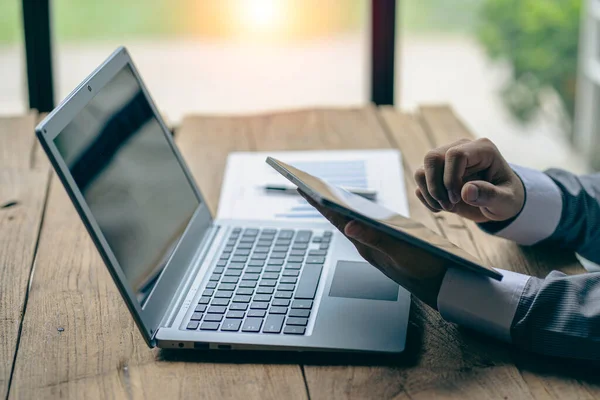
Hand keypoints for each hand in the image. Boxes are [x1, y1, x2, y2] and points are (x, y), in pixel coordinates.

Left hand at [299, 191, 446, 308]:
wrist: (442, 288)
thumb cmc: (426, 270)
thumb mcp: (403, 253)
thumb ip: (377, 240)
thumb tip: (348, 227)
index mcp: (367, 245)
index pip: (337, 218)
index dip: (319, 202)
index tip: (301, 187)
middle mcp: (366, 246)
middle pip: (338, 219)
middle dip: (320, 202)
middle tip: (302, 185)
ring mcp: (373, 248)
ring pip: (348, 224)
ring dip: (334, 208)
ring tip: (319, 194)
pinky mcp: (383, 248)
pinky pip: (361, 228)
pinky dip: (351, 215)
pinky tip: (350, 211)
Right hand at [414, 138, 524, 222]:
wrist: (500, 203)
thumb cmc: (507, 199)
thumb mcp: (506, 201)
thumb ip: (490, 195)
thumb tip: (466, 191)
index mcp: (482, 149)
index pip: (455, 154)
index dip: (451, 178)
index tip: (457, 199)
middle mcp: (461, 149)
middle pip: (432, 158)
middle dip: (435, 186)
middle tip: (449, 206)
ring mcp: (446, 160)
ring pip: (421, 170)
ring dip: (430, 194)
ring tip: (446, 208)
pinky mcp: (437, 173)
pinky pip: (420, 182)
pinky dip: (426, 198)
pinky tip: (442, 207)